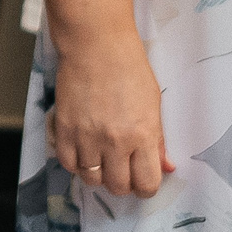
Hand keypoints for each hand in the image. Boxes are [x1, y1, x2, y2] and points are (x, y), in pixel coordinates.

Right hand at [48, 30, 172, 197]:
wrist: (96, 44)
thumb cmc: (129, 68)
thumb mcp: (153, 104)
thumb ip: (158, 139)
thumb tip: (166, 167)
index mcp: (143, 135)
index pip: (147, 183)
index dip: (146, 187)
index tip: (142, 180)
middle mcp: (115, 141)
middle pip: (118, 187)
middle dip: (122, 183)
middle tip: (121, 169)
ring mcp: (87, 136)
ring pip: (91, 179)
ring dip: (98, 174)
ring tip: (100, 158)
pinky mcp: (65, 128)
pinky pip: (68, 163)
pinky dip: (75, 163)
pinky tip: (82, 150)